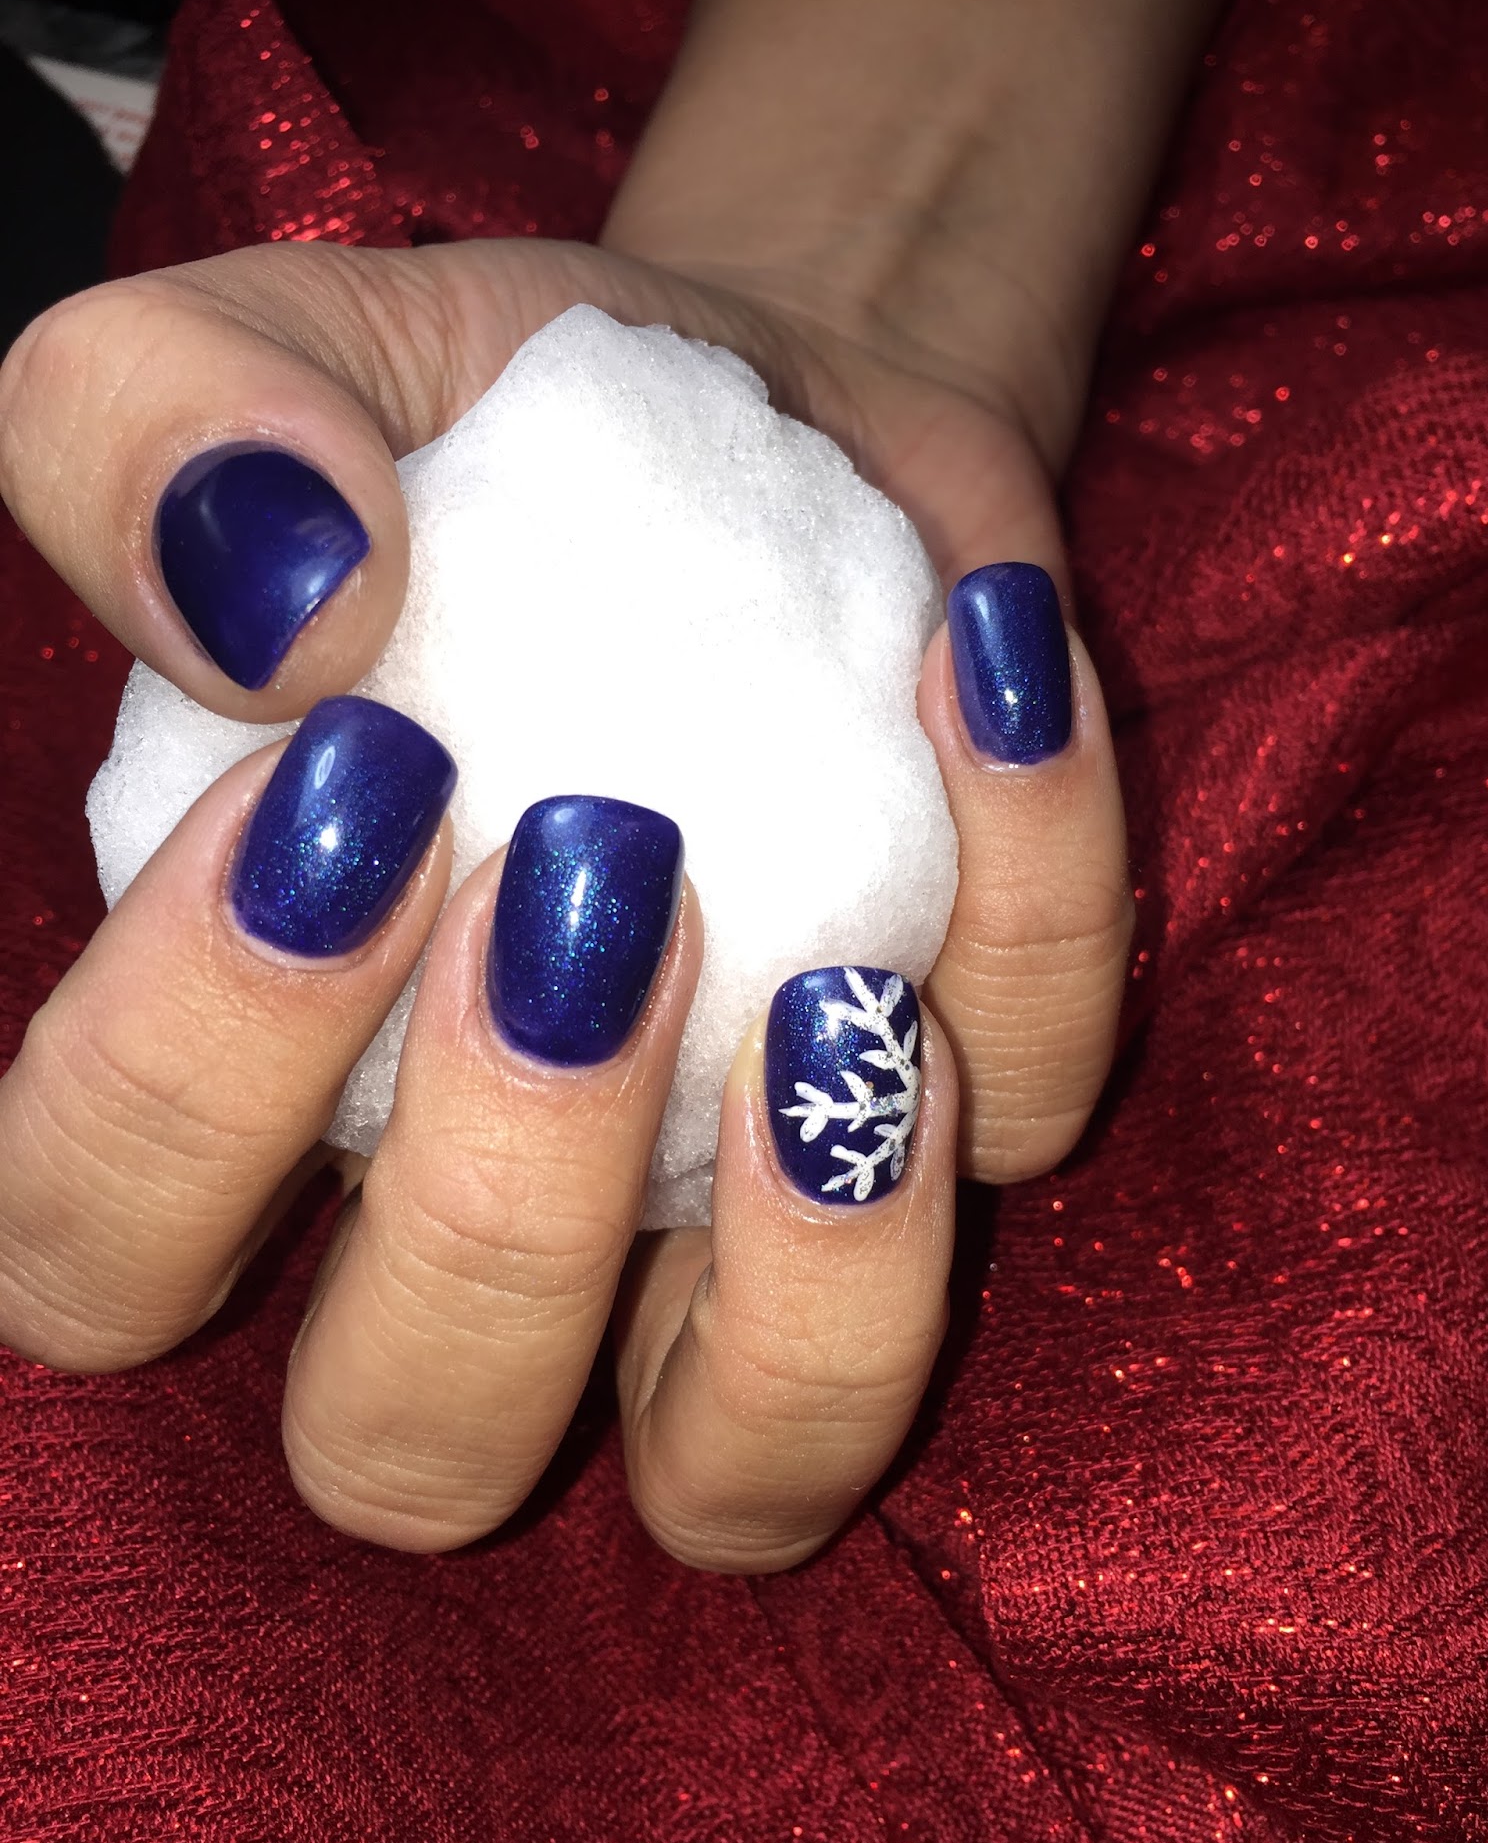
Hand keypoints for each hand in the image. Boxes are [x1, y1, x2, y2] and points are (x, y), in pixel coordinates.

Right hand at [0, 237, 1128, 1567]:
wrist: (765, 408)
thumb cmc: (486, 431)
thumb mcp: (287, 367)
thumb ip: (157, 440)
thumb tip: (279, 620)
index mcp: (258, 1081)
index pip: (98, 1253)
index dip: (176, 1096)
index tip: (343, 793)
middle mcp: (484, 1218)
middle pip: (410, 1444)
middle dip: (488, 1221)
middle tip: (586, 880)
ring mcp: (737, 1217)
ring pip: (750, 1474)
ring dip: (806, 1289)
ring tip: (829, 977)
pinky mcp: (966, 1114)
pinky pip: (1029, 1122)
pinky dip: (1035, 921)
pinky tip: (981, 679)